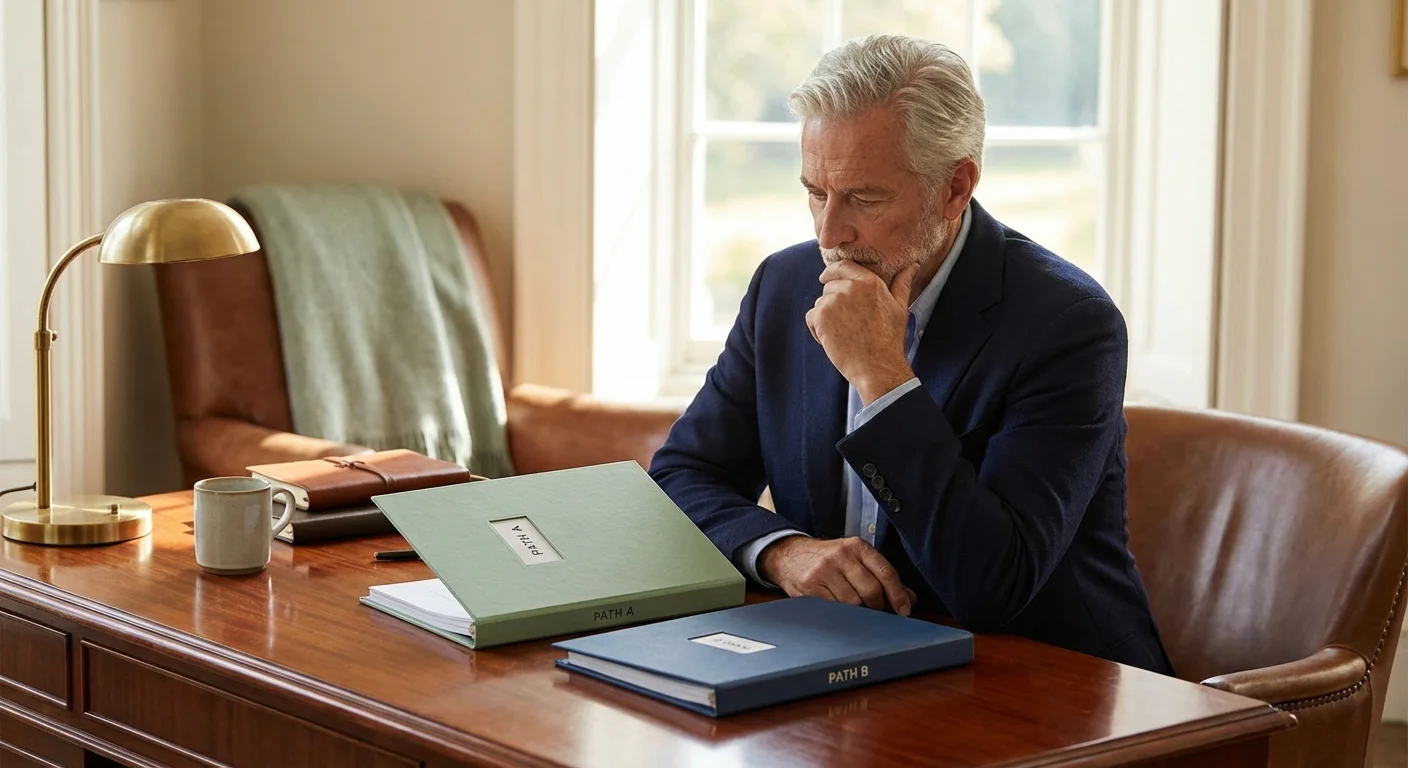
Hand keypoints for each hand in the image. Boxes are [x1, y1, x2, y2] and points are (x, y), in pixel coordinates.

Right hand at [759, 536, 915, 615]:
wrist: (788, 555)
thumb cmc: (827, 560)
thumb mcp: (855, 560)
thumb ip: (882, 577)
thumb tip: (909, 599)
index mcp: (856, 546)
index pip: (885, 571)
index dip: (898, 594)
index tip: (904, 610)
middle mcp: (840, 555)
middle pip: (871, 590)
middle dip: (877, 606)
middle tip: (875, 611)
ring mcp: (823, 571)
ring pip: (853, 603)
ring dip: (857, 611)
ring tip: (852, 607)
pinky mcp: (810, 587)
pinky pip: (834, 609)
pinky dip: (841, 614)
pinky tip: (838, 609)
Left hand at [806, 261, 917, 403]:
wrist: (877, 366)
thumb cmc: (890, 339)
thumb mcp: (899, 307)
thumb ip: (901, 283)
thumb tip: (912, 266)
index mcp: (869, 281)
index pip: (843, 266)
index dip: (833, 271)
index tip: (826, 278)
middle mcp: (850, 287)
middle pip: (829, 286)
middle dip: (833, 301)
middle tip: (847, 322)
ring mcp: (833, 301)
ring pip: (820, 303)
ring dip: (826, 317)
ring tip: (844, 333)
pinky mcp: (821, 317)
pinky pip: (811, 317)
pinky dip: (817, 329)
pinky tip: (833, 340)